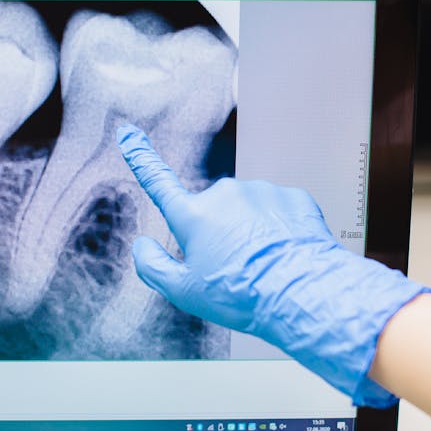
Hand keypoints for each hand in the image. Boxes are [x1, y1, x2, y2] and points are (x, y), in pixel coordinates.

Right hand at [117, 124, 430, 406]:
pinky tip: (287, 256)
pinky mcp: (294, 197)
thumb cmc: (240, 296)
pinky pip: (279, 212)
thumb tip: (141, 244)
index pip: (158, 181)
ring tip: (265, 267)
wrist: (303, 294)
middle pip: (213, 213)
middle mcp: (224, 194)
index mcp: (193, 216)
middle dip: (220, 234)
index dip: (140, 157)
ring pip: (248, 212)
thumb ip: (153, 267)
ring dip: (252, 232)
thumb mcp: (184, 292)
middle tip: (235, 270)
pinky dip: (280, 231)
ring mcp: (261, 192)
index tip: (128, 133)